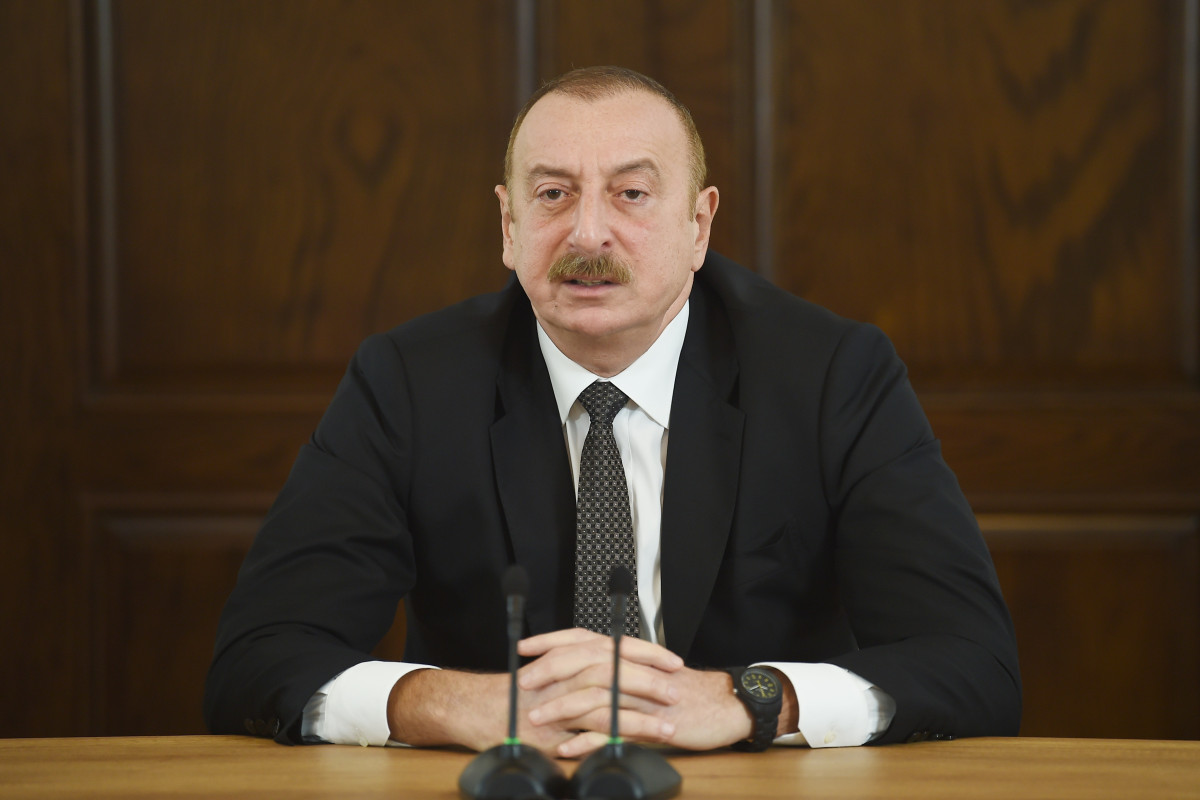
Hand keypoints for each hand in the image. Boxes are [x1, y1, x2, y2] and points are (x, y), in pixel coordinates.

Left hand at [517, 629, 753, 756]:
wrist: (723, 706)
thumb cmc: (683, 692)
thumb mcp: (644, 674)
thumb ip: (614, 670)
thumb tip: (578, 672)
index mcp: (627, 655)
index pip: (583, 638)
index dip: (552, 641)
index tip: (525, 647)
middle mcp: (631, 669)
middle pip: (584, 661)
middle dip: (550, 671)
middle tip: (524, 683)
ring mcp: (641, 696)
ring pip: (595, 695)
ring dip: (562, 707)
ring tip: (538, 718)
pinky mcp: (651, 723)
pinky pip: (613, 731)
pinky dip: (587, 739)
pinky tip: (568, 746)